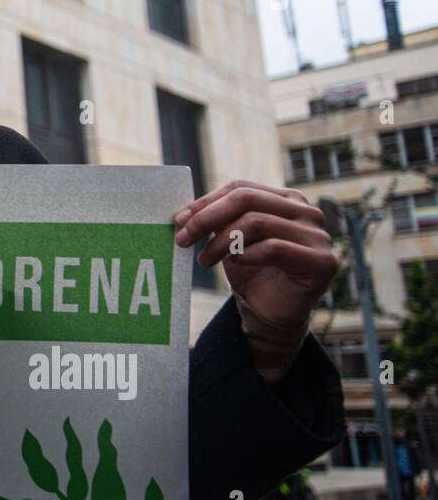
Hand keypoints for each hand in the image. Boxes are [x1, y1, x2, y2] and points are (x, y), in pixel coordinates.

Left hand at [172, 180, 337, 328]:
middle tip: (183, 239)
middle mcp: (307, 212)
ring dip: (222, 241)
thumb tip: (184, 212)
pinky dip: (245, 255)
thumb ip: (217, 218)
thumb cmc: (252, 270)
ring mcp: (318, 235)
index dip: (206, 201)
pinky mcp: (321, 261)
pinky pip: (273, 248)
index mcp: (286, 199)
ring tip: (205, 259)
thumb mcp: (230, 238)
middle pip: (246, 200)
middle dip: (207, 218)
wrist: (273, 311)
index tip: (179, 220)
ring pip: (256, 222)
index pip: (240, 188)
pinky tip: (234, 263)